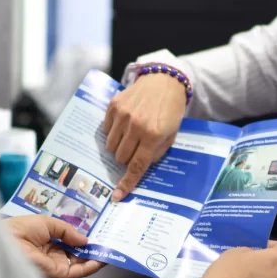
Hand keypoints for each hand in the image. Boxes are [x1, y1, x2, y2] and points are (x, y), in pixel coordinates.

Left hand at [5, 216, 105, 277]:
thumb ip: (68, 231)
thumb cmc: (22, 229)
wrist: (7, 242)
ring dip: (94, 259)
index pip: (67, 245)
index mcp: (44, 243)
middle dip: (91, 251)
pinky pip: (77, 272)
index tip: (96, 236)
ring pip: (79, 265)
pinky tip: (101, 258)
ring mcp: (54, 267)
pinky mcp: (57, 275)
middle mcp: (50, 257)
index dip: (81, 241)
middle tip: (107, 243)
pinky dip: (91, 266)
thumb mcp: (48, 223)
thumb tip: (85, 240)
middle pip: (75, 256)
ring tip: (109, 250)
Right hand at [104, 73, 186, 200]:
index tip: (116, 196)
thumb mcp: (170, 135)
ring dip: (119, 146)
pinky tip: (125, 123)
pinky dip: (113, 132)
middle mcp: (136, 125)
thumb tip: (137, 170)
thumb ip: (155, 154)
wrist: (164, 81)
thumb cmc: (169, 111)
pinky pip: (106, 130)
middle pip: (121, 157)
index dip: (126, 183)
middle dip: (127, 158)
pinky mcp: (114, 105)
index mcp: (153, 135)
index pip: (136, 166)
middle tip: (136, 148)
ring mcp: (123, 114)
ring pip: (111, 146)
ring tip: (131, 135)